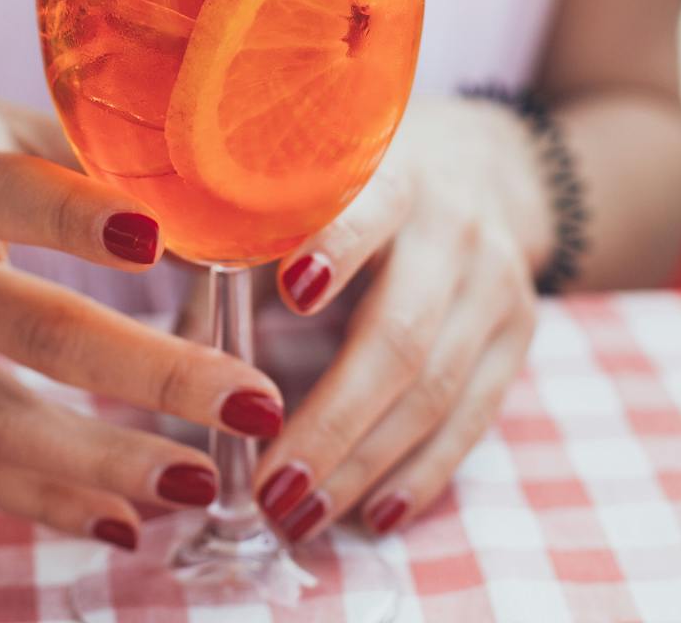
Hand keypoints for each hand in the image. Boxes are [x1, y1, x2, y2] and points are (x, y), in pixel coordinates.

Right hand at [0, 92, 285, 549]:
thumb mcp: (0, 122)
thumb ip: (94, 158)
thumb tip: (222, 211)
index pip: (5, 194)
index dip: (77, 218)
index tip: (159, 241)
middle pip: (31, 328)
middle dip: (151, 374)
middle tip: (254, 402)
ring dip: (107, 461)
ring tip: (201, 484)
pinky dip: (49, 501)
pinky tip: (128, 521)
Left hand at [251, 96, 542, 540]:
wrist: (483, 163)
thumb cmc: (354, 185)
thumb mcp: (301, 187)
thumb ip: (238, 250)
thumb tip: (162, 341)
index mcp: (391, 173)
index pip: (369, 209)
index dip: (336, 248)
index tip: (291, 294)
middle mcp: (452, 227)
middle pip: (402, 335)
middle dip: (333, 421)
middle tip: (270, 487)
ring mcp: (495, 283)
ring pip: (436, 391)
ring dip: (364, 465)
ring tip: (298, 517)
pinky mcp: (519, 332)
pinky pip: (474, 418)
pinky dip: (421, 473)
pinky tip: (372, 515)